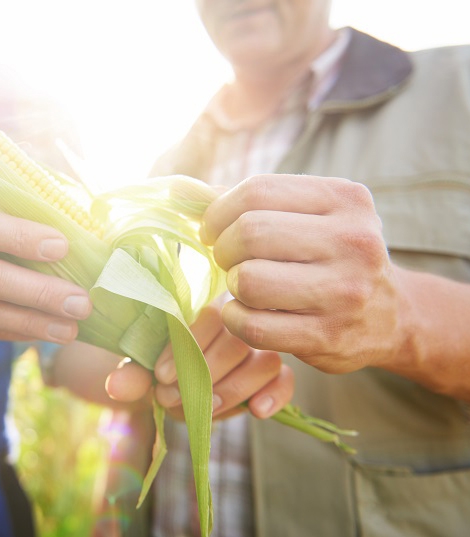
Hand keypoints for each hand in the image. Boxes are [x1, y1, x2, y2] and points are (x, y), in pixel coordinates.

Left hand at [106, 306, 293, 419]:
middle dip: (203, 375)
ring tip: (203, 409)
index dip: (185, 349)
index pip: (208, 316)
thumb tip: (116, 386)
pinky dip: (275, 395)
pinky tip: (256, 411)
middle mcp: (239, 322)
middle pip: (237, 342)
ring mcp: (260, 347)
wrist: (174, 381)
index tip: (159, 376)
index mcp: (207, 307)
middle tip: (172, 397)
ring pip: (264, 362)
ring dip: (232, 389)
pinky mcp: (276, 375)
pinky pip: (286, 380)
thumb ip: (134, 374)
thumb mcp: (144, 369)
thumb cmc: (162, 366)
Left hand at [201, 174, 404, 373]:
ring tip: (243, 286)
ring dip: (232, 285)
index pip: (258, 191)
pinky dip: (234, 319)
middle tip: (228, 260)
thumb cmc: (332, 256)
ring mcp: (345, 292)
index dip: (218, 211)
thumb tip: (181, 191)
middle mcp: (353, 241)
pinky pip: (253, 326)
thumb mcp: (311, 215)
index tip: (212, 229)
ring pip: (250, 281)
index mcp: (345, 199)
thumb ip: (251, 200)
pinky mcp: (328, 336)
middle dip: (224, 248)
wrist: (393, 316)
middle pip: (250, 233)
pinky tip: (243, 313)